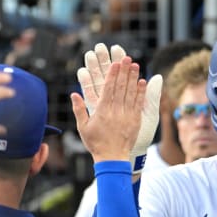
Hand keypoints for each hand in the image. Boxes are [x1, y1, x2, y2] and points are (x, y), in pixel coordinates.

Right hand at [77, 43, 160, 172]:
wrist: (112, 158)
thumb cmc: (96, 143)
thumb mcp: (83, 127)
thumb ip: (79, 109)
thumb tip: (73, 94)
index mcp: (102, 111)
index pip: (108, 89)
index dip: (112, 75)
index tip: (115, 63)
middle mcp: (115, 111)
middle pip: (120, 88)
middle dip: (123, 72)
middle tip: (126, 58)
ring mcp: (126, 116)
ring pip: (130, 93)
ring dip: (133, 78)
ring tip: (135, 65)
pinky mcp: (135, 121)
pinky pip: (138, 104)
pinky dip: (141, 92)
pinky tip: (142, 81)